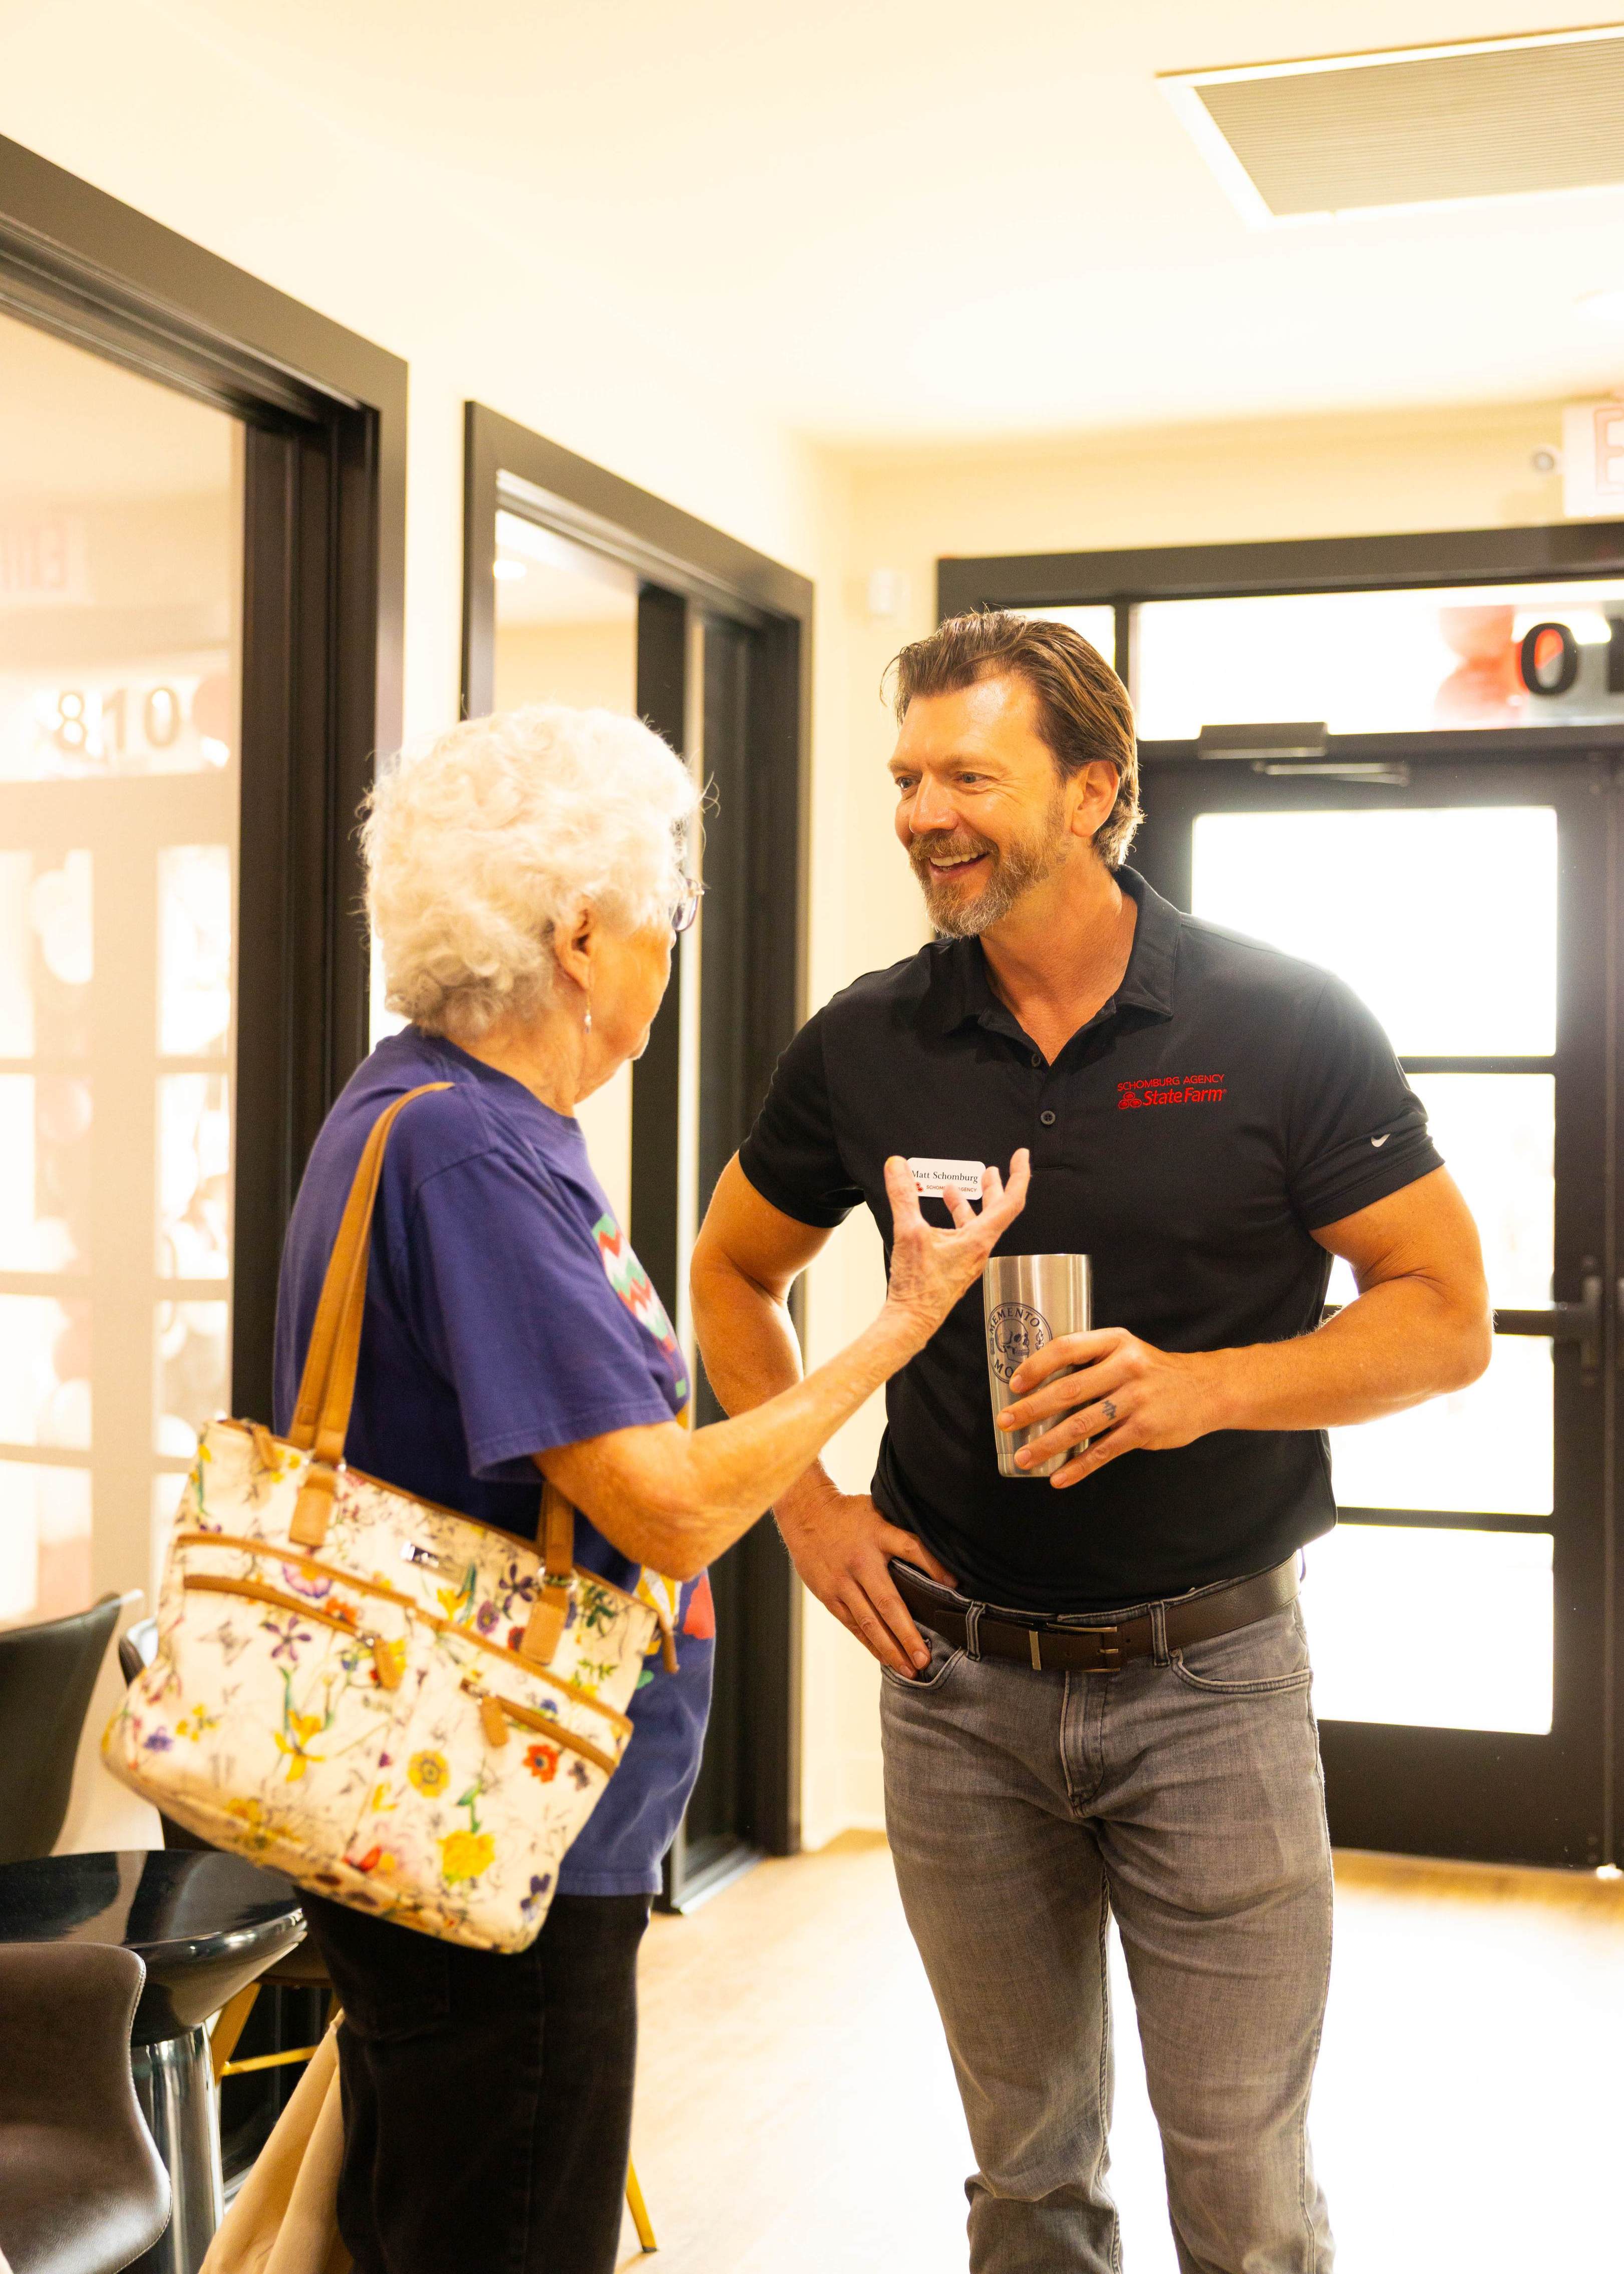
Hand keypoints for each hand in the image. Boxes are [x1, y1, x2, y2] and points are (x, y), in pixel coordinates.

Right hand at [776, 1486, 955, 1676]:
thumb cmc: (849, 1514)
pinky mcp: (829, 1594)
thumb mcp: (879, 1511)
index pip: (911, 1548)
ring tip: (908, 1669)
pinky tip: (884, 1657)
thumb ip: (902, 1533)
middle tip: (924, 1658)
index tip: (954, 1585)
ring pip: (868, 1621)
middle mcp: (861, 1561)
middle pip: (888, 1602)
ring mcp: (842, 1581)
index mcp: (878, 1534)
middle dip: (907, 1634)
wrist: (806, 1513)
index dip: (933, 1566)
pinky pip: (852, 1624)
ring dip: (889, 1648)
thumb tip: (938, 1559)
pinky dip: (869, 1642)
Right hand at [882, 1151, 1029, 1341]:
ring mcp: (969, 1259)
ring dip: (969, 1203)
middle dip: (994, 1187)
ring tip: (956, 1188)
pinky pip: (962, 1235)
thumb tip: (897, 1165)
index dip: (1020, 1175)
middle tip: (992, 1170)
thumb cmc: (919, 1286)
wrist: (912, 1319)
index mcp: (979, 1239)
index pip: (1011, 1201)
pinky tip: (939, 1216)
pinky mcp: (956, 1266)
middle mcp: (979, 1249)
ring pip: (977, 1224)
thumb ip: (903, 1195)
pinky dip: (955, 1220)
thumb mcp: (909, 1232)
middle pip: (997, 1211)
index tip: (1021, 1156)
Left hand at [998, 1327, 1227, 1487]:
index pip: (1067, 1348)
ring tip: (1023, 1457)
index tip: (1014, 1383)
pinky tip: (1058, 1477)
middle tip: (1005, 1423)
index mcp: (1115, 1342)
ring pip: (1083, 1425)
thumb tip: (1040, 1384)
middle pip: (1069, 1390)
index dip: (1037, 1365)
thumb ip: (1091, 1361)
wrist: (1207, 1389)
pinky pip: (1104, 1451)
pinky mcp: (1145, 1429)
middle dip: (1032, 1409)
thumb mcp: (1126, 1351)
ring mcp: (1137, 1399)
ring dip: (1048, 1444)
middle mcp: (1126, 1367)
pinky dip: (1079, 1467)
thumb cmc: (1153, 1371)